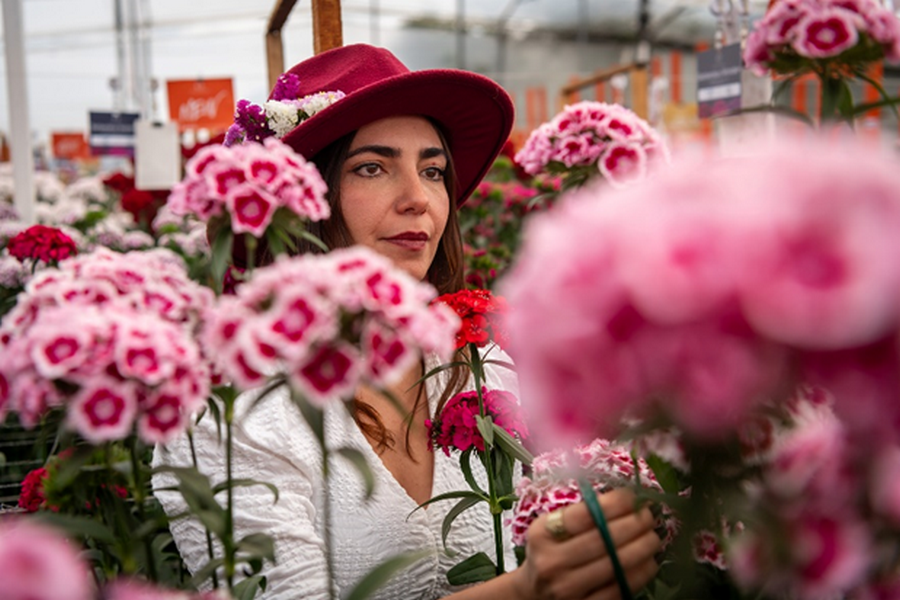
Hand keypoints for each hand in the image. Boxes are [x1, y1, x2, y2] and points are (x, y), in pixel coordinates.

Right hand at [513, 488, 660, 599]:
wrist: (534, 594)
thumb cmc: (549, 553)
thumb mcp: (551, 529)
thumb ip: (580, 515)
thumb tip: (626, 499)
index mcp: (542, 534)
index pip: (584, 514)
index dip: (614, 504)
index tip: (633, 497)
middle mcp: (551, 562)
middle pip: (604, 539)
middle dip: (635, 524)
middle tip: (649, 516)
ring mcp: (566, 589)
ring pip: (616, 565)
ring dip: (642, 548)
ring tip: (653, 537)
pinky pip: (619, 589)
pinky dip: (640, 574)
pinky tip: (648, 562)